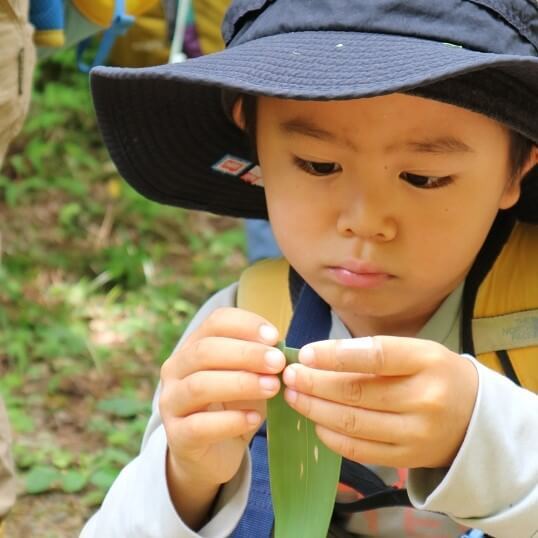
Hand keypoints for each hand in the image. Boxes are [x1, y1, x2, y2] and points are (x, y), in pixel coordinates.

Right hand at [160, 307, 285, 490]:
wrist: (213, 454)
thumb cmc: (234, 406)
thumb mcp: (248, 377)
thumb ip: (260, 362)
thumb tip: (281, 350)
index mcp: (193, 347)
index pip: (215, 322)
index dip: (246, 325)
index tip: (275, 337)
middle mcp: (175, 370)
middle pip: (205, 351)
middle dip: (246, 354)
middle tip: (278, 362)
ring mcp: (171, 403)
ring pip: (199, 385)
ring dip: (241, 383)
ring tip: (273, 387)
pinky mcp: (177, 436)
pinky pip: (200, 425)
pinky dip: (231, 421)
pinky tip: (255, 419)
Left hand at [281, 336, 477, 468]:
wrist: (474, 418)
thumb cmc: (435, 374)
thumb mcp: (416, 351)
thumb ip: (372, 352)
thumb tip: (317, 357)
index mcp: (426, 362)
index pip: (374, 356)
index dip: (335, 355)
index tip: (305, 354)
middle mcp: (424, 399)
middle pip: (357, 392)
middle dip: (314, 384)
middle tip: (289, 376)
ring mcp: (416, 434)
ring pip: (353, 422)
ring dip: (315, 409)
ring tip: (293, 396)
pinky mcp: (406, 459)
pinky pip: (358, 450)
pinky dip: (331, 435)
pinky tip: (315, 420)